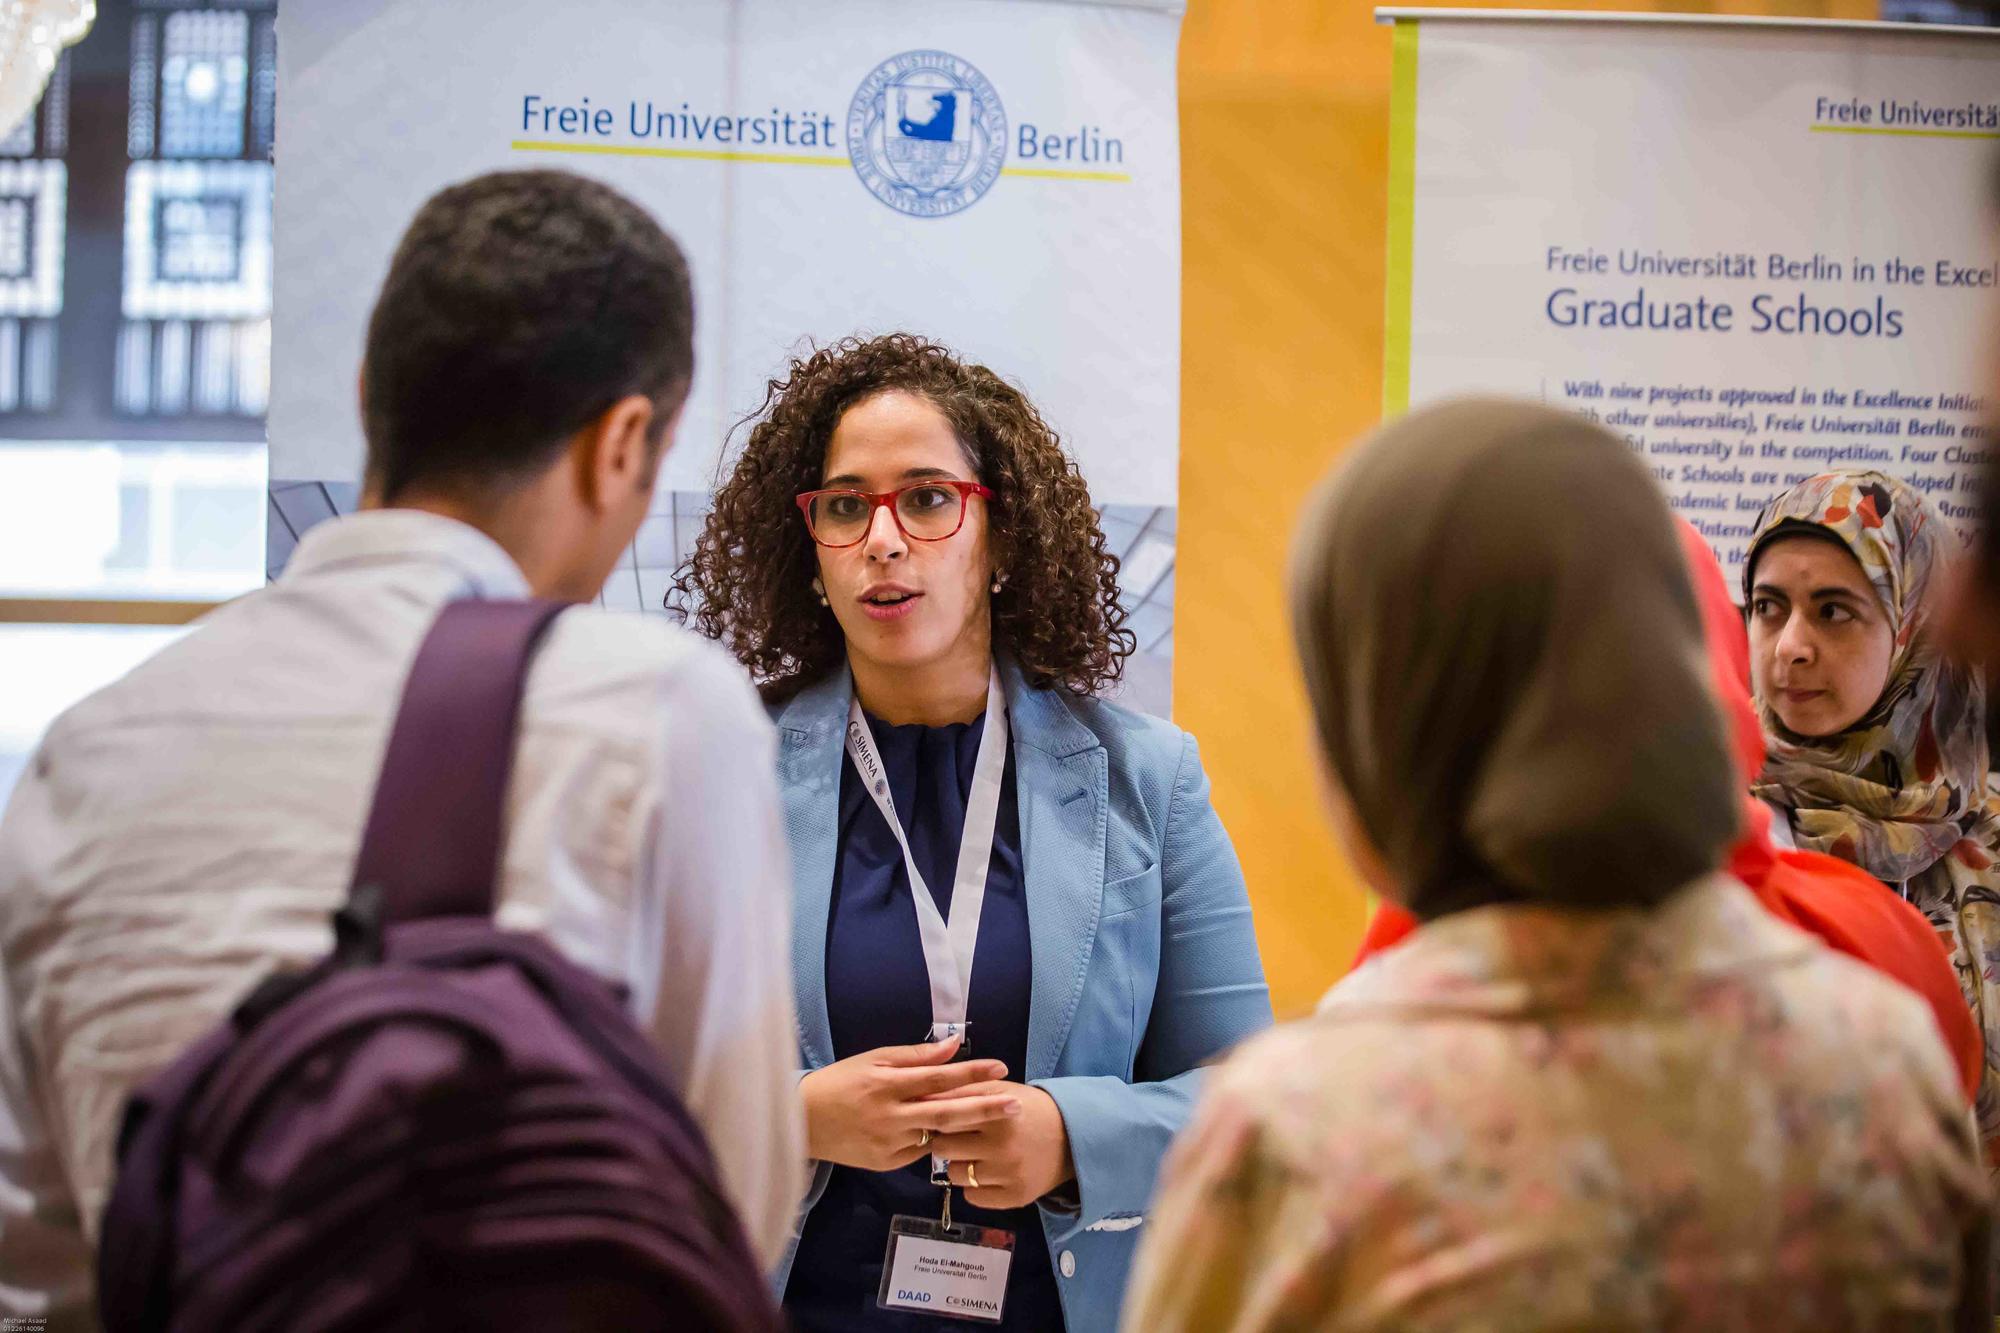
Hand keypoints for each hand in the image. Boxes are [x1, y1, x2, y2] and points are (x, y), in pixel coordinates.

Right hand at [800, 1034, 1022, 1172]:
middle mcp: (890, 1117)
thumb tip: (953, 1046)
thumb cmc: (841, 1082)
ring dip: (969, 1128)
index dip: (970, 1072)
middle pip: (946, 1114)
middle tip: (1015, 1104)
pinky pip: (921, 1150)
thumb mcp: (874, 1060)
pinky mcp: (887, 1164)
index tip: (1000, 1067)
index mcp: (885, 1085)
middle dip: (985, 1108)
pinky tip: (955, 1131)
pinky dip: (937, 1139)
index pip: (937, 1078)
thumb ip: (916, 1057)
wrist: (802, 1122)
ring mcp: (889, 1145)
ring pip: (938, 1136)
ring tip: (999, 1118)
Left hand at [925, 1081, 1074, 1210]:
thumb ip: (962, 1090)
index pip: (946, 1117)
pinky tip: (988, 1173)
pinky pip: (972, 1197)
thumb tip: (920, 1096)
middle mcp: (1002, 1144)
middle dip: (946, 1141)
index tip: (941, 1117)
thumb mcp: (998, 1090)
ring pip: (954, 1175)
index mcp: (996, 1111)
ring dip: (959, 1165)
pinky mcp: (1015, 1196)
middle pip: (943, 1148)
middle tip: (959, 1138)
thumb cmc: (1026, 1108)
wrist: (1071, 1136)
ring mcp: (1009, 1173)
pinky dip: (974, 1187)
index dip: (939, 1117)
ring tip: (975, 1155)